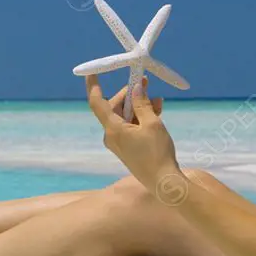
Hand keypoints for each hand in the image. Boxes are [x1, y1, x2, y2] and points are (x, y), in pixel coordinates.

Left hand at [86, 75, 180, 192]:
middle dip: (130, 95)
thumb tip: (136, 88)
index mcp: (113, 129)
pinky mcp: (126, 148)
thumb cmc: (157, 152)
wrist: (163, 182)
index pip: (96, 103)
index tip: (92, 72)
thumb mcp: (152, 123)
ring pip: (124, 117)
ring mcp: (118, 143)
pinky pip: (129, 127)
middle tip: (145, 84)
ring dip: (139, 107)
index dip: (94, 86)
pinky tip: (156, 112)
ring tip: (158, 102)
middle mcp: (111, 136)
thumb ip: (142, 104)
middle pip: (114, 107)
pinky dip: (140, 118)